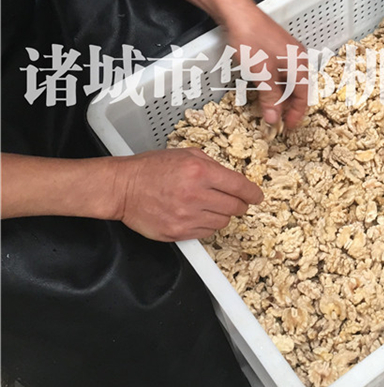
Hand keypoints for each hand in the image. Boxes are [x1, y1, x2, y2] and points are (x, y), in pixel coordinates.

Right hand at [112, 148, 261, 241]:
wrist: (122, 188)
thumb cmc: (151, 169)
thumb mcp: (185, 154)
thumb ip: (211, 164)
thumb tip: (231, 178)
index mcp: (200, 172)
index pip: (239, 186)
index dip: (253, 193)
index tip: (257, 196)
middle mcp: (196, 195)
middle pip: (235, 207)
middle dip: (240, 204)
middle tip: (236, 201)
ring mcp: (187, 216)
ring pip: (223, 221)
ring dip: (222, 214)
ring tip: (210, 206)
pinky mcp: (178, 232)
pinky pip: (206, 232)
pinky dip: (208, 224)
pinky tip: (198, 215)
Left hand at [219, 0, 308, 129]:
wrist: (237, 13)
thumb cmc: (250, 39)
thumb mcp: (261, 74)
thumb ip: (270, 98)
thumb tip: (275, 119)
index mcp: (299, 64)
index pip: (304, 96)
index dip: (297, 114)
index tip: (288, 127)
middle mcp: (298, 58)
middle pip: (298, 89)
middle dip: (288, 106)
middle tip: (277, 120)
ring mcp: (288, 51)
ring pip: (289, 81)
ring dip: (280, 96)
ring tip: (269, 107)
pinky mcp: (277, 47)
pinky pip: (281, 72)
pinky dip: (275, 84)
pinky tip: (264, 89)